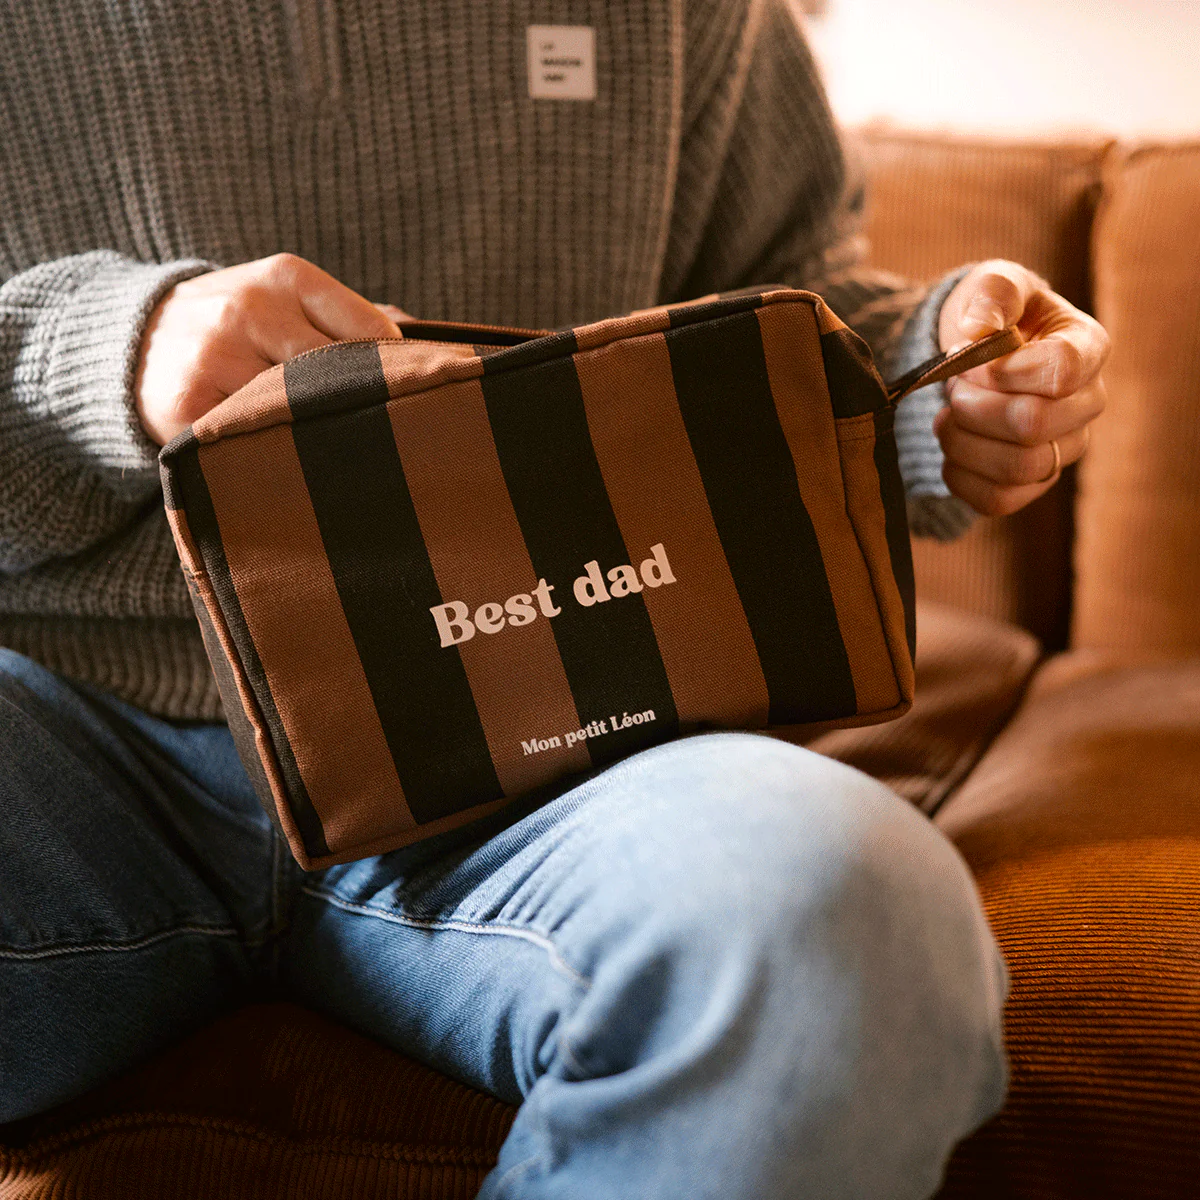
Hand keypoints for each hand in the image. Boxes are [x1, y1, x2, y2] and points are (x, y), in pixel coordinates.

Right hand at [135, 254, 409, 444]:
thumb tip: (423, 341)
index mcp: (286, 277)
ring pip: (299, 412)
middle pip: (339, 375)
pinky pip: (253, 440)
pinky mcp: (190, 407)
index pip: (371, 332)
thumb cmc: (237, 326)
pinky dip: (274, 451)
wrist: (131, 341)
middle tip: (381, 434)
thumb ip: (347, 318)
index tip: (400, 394)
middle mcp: (249, 309)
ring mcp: (216, 357)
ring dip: (320, 434)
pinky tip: (284, 453)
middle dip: (361, 406)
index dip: (393, 370)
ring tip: (334, 447)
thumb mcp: (284, 297)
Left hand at [934, 260, 1108, 516]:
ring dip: (963, 442)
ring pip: (1017, 467)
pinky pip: (997, 499)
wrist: (971, 356)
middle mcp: (1086, 404)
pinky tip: (950, 447)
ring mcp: (1062, 449)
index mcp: (1087, 349)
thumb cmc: (992, 316)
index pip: (1062, 371)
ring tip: (948, 414)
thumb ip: (993, 294)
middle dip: (975, 406)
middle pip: (1034, 425)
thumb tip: (978, 330)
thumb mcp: (992, 285)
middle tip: (954, 387)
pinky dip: (959, 476)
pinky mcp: (1030, 483)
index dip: (1006, 371)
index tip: (974, 359)